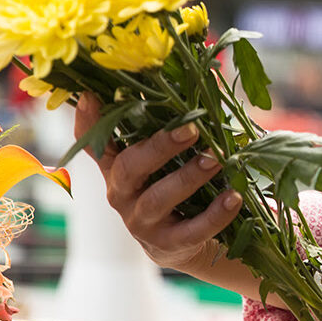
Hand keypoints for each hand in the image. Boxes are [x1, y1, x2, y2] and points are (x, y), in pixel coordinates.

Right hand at [73, 93, 242, 271]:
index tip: (90, 95)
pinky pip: (190, 230)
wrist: (182, 244)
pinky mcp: (167, 245)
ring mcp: (141, 222)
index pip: (94, 143)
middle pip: (128, 168)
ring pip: (158, 198)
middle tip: (191, 128)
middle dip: (159, 146)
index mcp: (116, 167)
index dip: (87, 122)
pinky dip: (214, 214)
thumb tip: (203, 75)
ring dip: (188, 176)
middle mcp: (121, 193)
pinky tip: (233, 197)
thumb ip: (169, 124)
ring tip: (216, 158)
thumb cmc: (173, 185)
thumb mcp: (163, 158)